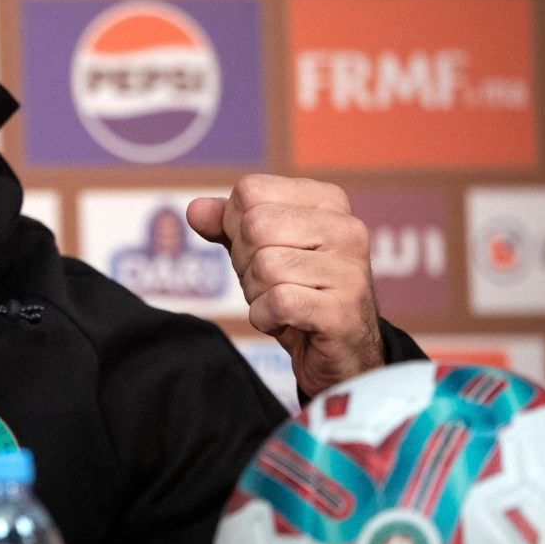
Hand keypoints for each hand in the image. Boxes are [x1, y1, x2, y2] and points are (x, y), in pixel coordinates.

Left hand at [186, 174, 381, 399]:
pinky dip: (266, 318)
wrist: (340, 352)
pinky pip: (277, 302)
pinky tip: (287, 322)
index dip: (235, 226)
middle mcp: (345, 228)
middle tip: (271, 283)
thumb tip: (195, 209)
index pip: (251, 190)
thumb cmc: (298, 293)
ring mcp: (349, 269)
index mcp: (327, 201)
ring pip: (264, 265)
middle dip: (245, 262)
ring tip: (283, 303)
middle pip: (255, 226)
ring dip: (257, 294)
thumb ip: (227, 226)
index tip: (261, 251)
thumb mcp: (258, 251)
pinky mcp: (340, 310)